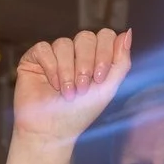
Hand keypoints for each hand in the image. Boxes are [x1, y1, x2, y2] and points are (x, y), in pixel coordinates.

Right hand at [14, 29, 132, 151]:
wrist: (52, 131)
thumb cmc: (80, 114)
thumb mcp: (107, 89)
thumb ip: (121, 62)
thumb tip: (128, 33)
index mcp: (95, 58)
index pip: (105, 36)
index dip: (104, 54)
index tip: (99, 78)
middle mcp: (76, 54)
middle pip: (85, 37)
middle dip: (86, 64)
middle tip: (83, 88)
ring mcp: (55, 54)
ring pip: (64, 44)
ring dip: (68, 72)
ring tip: (67, 93)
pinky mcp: (35, 58)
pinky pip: (44, 49)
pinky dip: (51, 68)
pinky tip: (52, 85)